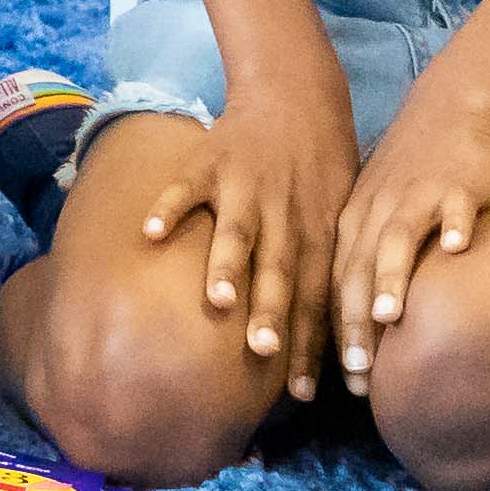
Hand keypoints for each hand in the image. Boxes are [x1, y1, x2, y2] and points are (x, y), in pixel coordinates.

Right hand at [134, 64, 359, 400]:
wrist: (296, 97)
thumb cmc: (321, 170)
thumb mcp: (339, 219)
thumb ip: (327, 273)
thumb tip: (334, 343)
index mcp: (317, 233)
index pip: (317, 297)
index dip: (310, 344)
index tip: (302, 393)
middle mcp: (284, 214)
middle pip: (280, 270)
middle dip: (273, 312)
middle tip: (264, 353)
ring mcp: (245, 187)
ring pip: (238, 231)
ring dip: (228, 265)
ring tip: (218, 300)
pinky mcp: (210, 161)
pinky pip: (186, 187)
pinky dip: (169, 208)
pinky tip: (150, 234)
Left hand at [332, 86, 489, 395]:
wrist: (450, 112)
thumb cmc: (414, 176)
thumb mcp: (378, 217)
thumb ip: (368, 263)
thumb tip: (362, 328)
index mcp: (352, 226)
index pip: (333, 286)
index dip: (331, 334)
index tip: (333, 383)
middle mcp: (376, 215)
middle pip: (357, 273)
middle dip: (354, 325)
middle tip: (356, 373)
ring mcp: (415, 198)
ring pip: (397, 240)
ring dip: (391, 276)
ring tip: (389, 315)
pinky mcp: (455, 184)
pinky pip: (455, 206)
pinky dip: (456, 226)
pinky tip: (461, 248)